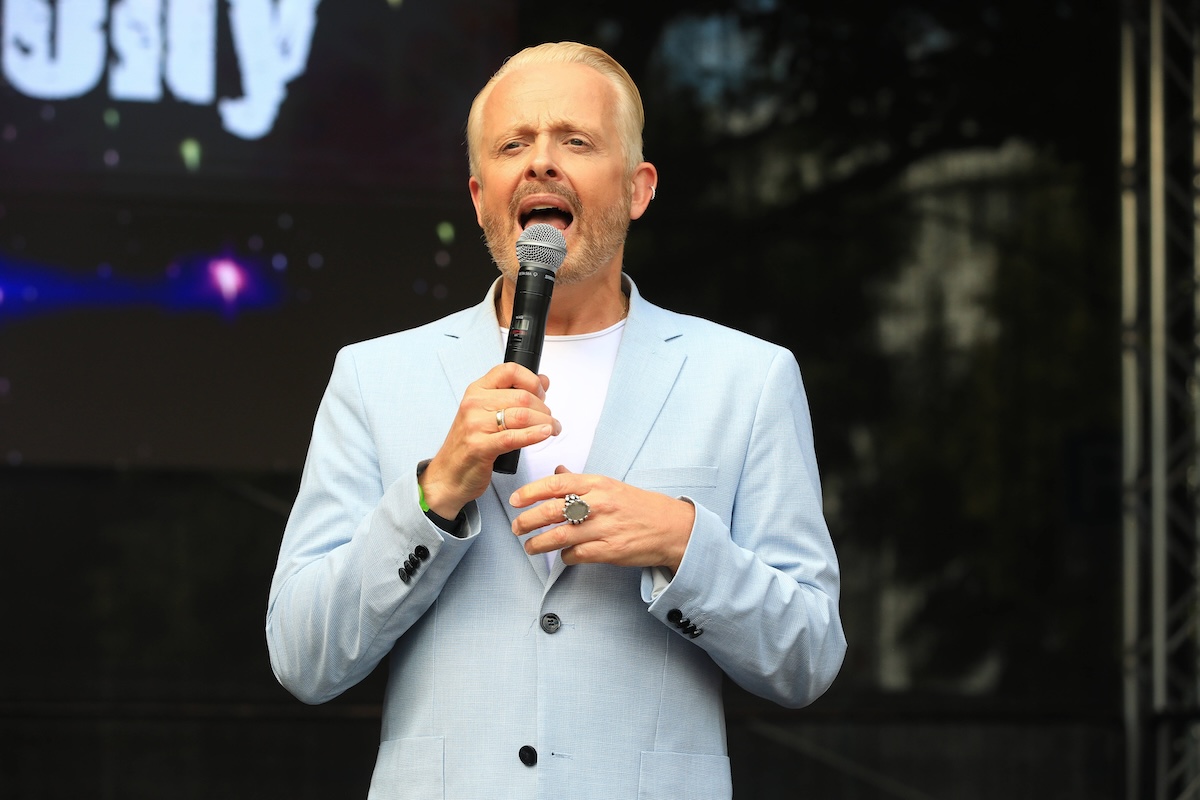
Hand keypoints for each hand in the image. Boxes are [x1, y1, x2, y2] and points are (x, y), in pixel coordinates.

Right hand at [420, 363, 560, 518]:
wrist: (448, 475)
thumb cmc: (470, 444)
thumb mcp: (488, 413)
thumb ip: (514, 394)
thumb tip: (543, 380)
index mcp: (476, 390)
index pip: (509, 370)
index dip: (532, 380)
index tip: (541, 394)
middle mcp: (474, 404)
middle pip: (521, 396)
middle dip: (543, 408)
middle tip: (549, 419)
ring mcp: (475, 425)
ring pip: (522, 415)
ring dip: (545, 422)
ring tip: (552, 429)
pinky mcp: (480, 447)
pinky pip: (514, 437)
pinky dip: (535, 434)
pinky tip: (545, 433)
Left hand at [510, 466, 694, 572]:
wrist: (672, 528)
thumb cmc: (639, 506)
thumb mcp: (610, 486)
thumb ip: (581, 480)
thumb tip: (557, 471)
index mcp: (598, 483)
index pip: (556, 483)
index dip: (530, 491)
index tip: (515, 500)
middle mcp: (599, 503)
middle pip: (552, 510)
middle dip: (527, 520)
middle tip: (516, 527)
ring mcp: (604, 528)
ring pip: (559, 536)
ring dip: (538, 543)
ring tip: (530, 546)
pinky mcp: (609, 550)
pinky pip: (576, 555)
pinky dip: (564, 557)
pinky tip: (563, 556)